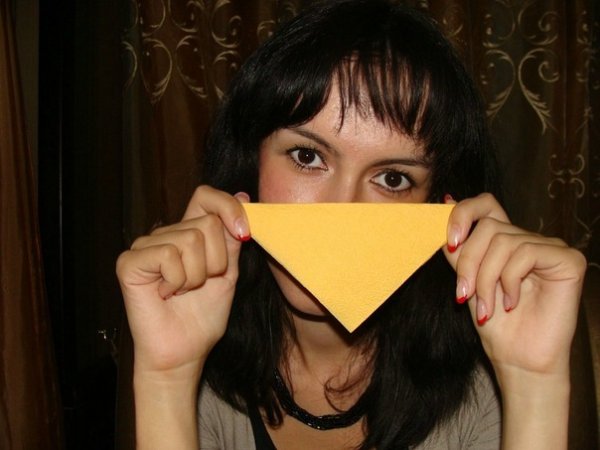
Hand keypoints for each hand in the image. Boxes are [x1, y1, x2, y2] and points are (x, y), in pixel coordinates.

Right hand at [116, 185, 249, 378]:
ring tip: (183, 291)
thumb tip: (242, 196)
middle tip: (201, 284)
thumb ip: (232, 238)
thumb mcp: (228, 273)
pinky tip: (166, 294)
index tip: (243, 232)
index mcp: (188, 233)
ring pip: (190, 240)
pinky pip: (168, 254)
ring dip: (197, 276)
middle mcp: (165, 234)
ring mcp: (145, 246)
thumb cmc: (203, 316)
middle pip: (206, 223)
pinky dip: (177, 280)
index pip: (206, 196)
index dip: (228, 207)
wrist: (184, 352)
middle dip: (216, 261)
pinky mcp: (130, 262)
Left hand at [443, 193, 585, 379]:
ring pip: (503, 241)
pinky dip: (510, 280)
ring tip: (487, 307)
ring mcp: (549, 248)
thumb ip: (459, 247)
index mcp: (505, 242)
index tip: (449, 241)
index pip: (486, 204)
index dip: (463, 213)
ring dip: (486, 279)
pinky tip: (512, 303)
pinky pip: (526, 253)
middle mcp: (528, 240)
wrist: (517, 359)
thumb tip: (446, 203)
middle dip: (468, 262)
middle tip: (463, 293)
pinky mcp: (567, 260)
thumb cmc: (495, 324)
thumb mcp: (467, 279)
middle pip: (488, 226)